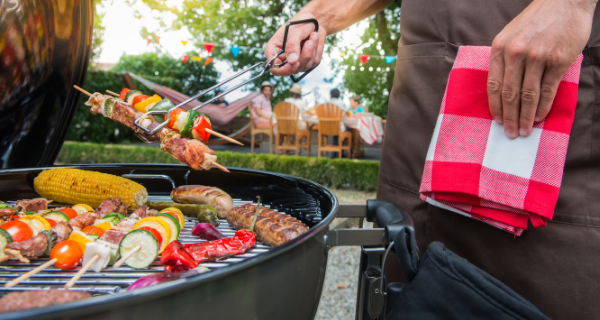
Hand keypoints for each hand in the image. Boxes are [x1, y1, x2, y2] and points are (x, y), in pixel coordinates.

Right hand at [266, 13, 327, 75]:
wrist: (314, 21)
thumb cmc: (300, 23)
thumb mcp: (294, 31)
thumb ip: (292, 45)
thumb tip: (292, 61)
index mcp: (273, 51)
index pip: (274, 68)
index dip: (284, 69)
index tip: (295, 62)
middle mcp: (283, 59)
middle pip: (291, 70)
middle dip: (303, 57)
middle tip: (309, 43)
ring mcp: (295, 62)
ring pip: (304, 67)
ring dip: (312, 51)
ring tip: (313, 36)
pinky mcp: (307, 62)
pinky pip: (313, 63)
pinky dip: (316, 51)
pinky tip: (314, 40)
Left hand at [487, 0, 595, 137]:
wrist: (565, 1)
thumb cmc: (537, 20)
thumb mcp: (511, 34)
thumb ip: (505, 58)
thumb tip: (502, 89)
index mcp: (500, 47)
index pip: (494, 85)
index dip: (495, 106)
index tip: (496, 121)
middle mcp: (516, 53)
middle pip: (510, 94)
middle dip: (509, 117)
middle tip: (510, 133)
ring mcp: (537, 57)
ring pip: (528, 95)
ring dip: (525, 117)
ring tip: (524, 131)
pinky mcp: (558, 60)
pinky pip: (547, 89)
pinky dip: (543, 107)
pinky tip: (540, 117)